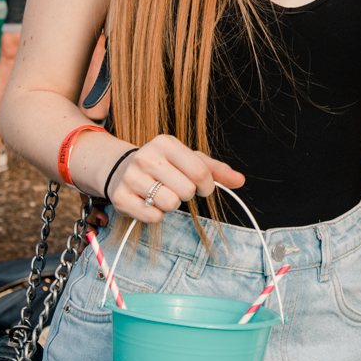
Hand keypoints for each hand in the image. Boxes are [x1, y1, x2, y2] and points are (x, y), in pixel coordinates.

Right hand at [106, 134, 245, 223]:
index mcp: (166, 143)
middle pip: (187, 190)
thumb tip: (240, 180)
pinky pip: (153, 217)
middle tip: (175, 187)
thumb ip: (216, 170)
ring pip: (170, 204)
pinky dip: (156, 215)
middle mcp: (146, 157)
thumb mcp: (189, 160)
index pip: (200, 172)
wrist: (121, 170)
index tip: (203, 187)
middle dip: (186, 194)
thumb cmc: (164, 166)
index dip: (207, 186)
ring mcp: (131, 177)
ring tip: (161, 193)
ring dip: (171, 204)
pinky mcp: (120, 198)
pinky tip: (148, 202)